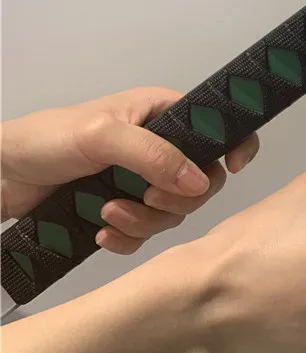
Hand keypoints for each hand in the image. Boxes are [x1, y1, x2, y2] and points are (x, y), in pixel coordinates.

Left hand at [0, 87, 258, 253]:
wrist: (1, 175)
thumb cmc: (47, 139)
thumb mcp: (102, 136)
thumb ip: (153, 154)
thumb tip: (200, 181)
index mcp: (163, 114)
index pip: (217, 125)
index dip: (234, 144)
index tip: (235, 167)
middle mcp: (161, 147)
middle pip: (202, 180)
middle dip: (176, 198)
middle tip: (147, 200)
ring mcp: (143, 180)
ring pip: (175, 211)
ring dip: (145, 221)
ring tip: (108, 214)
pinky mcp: (124, 209)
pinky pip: (147, 233)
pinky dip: (128, 238)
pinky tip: (102, 233)